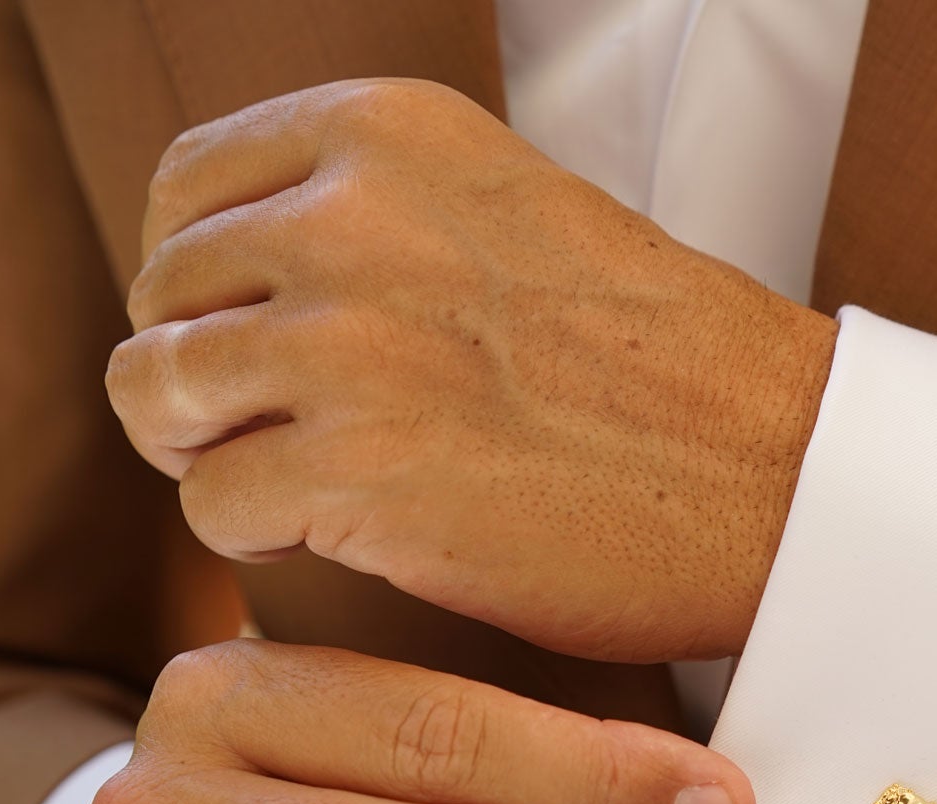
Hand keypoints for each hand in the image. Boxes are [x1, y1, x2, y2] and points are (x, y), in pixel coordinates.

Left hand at [106, 77, 837, 662]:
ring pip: (159, 396)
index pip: (186, 189)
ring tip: (299, 486)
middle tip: (281, 434)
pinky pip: (209, 507)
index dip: (198, 280)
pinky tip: (336, 536)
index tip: (249, 339)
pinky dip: (255, 537)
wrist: (778, 474)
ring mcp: (346, 344)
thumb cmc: (667, 366)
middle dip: (203, 379)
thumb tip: (249, 278)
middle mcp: (351, 219)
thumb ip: (379, 216)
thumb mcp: (512, 214)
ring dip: (213, 456)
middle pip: (163, 300)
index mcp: (390, 134)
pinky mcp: (355, 472)